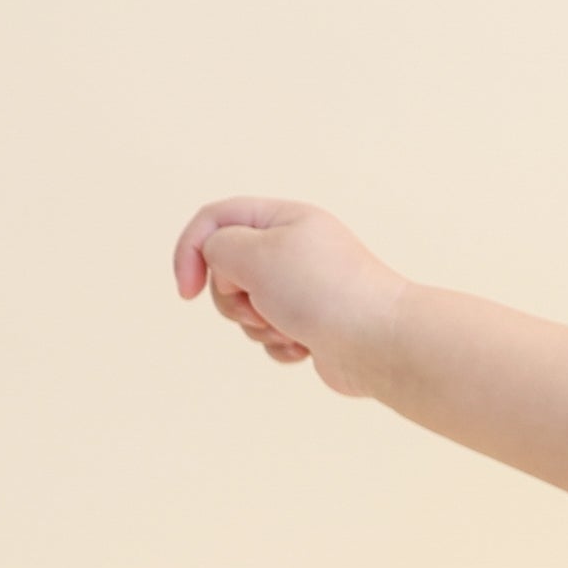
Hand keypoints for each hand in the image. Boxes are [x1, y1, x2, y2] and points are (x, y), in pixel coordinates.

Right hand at [172, 198, 405, 396]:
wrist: (381, 344)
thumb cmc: (321, 292)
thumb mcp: (252, 252)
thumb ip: (217, 246)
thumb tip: (224, 270)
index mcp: (286, 219)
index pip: (216, 219)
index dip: (190, 250)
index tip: (186, 290)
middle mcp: (296, 251)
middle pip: (227, 269)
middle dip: (231, 296)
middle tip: (258, 306)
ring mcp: (305, 291)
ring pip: (246, 307)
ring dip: (256, 324)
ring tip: (288, 328)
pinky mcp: (313, 326)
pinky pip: (271, 336)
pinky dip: (280, 345)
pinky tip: (305, 349)